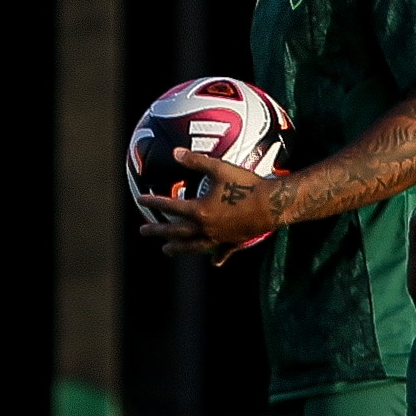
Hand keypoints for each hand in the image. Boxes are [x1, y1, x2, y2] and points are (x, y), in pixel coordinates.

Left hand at [135, 149, 280, 267]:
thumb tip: (175, 152)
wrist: (274, 203)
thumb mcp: (220, 168)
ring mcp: (220, 237)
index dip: (154, 202)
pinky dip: (217, 256)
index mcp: (200, 210)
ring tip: (166, 251)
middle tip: (143, 231)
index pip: (170, 206)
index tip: (141, 199)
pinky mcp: (234, 241)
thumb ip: (196, 161)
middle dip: (158, 231)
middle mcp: (206, 228)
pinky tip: (214, 263)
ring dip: (178, 248)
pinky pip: (223, 251)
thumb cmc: (247, 183)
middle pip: (176, 231)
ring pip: (194, 245)